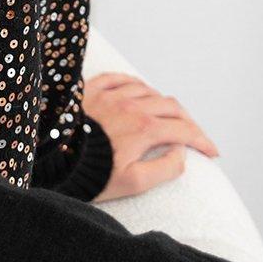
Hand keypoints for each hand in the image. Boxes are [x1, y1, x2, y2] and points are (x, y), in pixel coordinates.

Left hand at [82, 72, 219, 202]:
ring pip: (147, 90)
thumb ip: (164, 168)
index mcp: (145, 129)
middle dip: (188, 122)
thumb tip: (180, 152)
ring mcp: (110, 95)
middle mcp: (131, 106)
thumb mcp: (133, 182)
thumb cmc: (90, 176)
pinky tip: (138, 90)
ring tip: (166, 116)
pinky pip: (118, 78)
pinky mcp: (89, 91)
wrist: (50, 161)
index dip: (203, 142)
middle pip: (171, 106)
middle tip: (193, 136)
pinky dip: (134, 84)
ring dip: (162, 103)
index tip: (212, 153)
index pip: (185, 130)